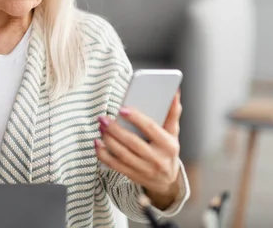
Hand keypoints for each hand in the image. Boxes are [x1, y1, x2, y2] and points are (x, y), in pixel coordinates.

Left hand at [95, 90, 182, 209]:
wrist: (167, 181)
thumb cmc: (167, 150)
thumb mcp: (173, 133)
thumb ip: (172, 113)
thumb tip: (174, 92)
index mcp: (168, 145)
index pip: (150, 128)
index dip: (136, 118)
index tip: (122, 109)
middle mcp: (157, 159)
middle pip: (132, 142)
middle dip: (115, 129)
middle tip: (103, 118)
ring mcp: (144, 170)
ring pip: (122, 154)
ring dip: (108, 140)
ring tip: (100, 127)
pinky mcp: (133, 176)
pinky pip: (115, 165)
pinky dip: (104, 154)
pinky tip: (97, 143)